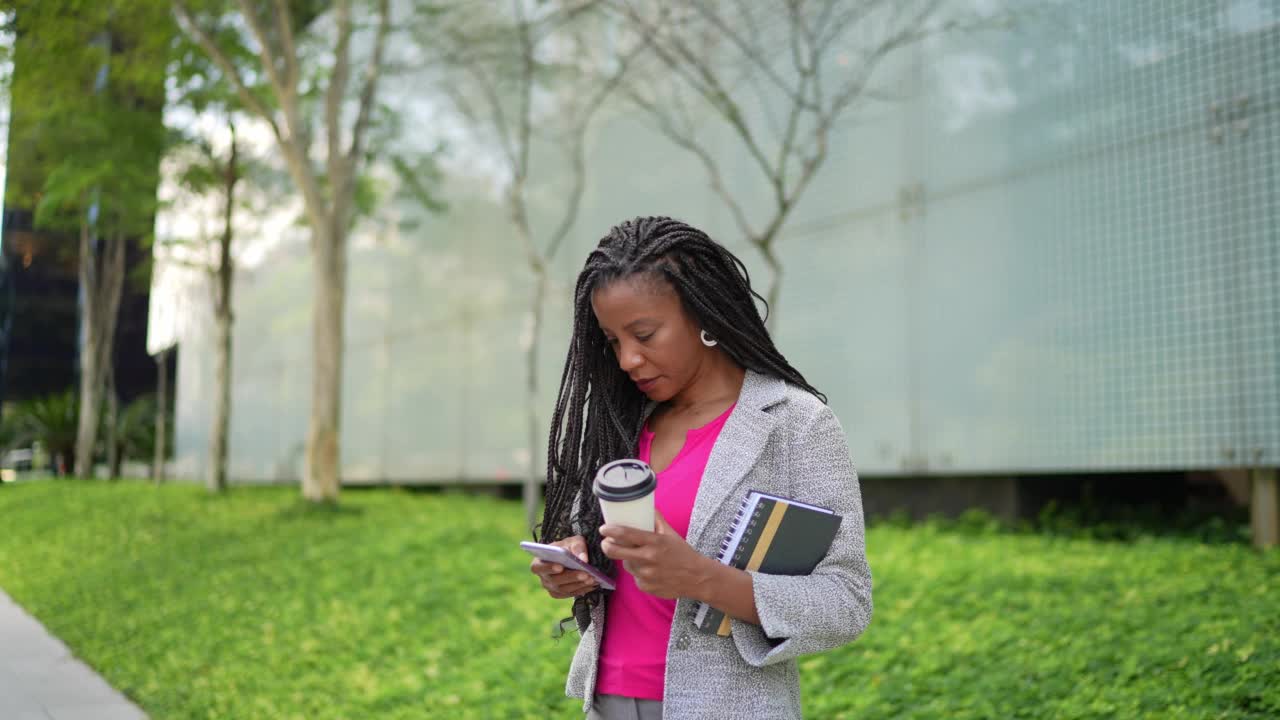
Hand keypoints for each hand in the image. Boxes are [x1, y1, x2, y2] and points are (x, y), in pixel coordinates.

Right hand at [529, 535, 598, 599]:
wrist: (570, 557)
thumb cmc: (568, 547)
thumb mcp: (573, 541)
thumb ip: (577, 547)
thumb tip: (583, 559)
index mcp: (538, 562)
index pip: (538, 567)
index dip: (548, 568)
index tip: (560, 567)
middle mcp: (543, 577)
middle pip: (554, 580)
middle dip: (571, 577)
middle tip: (585, 574)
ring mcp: (551, 587)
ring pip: (563, 589)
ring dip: (578, 584)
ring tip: (592, 578)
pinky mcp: (560, 594)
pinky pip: (570, 593)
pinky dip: (582, 589)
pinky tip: (592, 584)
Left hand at [600, 512, 716, 599]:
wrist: (696, 578)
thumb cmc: (683, 553)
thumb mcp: (671, 533)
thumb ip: (656, 520)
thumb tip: (646, 506)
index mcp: (654, 542)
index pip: (625, 534)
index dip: (610, 530)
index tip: (604, 528)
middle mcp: (648, 558)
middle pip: (615, 552)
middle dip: (606, 546)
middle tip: (606, 542)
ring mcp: (646, 575)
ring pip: (626, 564)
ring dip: (628, 559)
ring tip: (640, 556)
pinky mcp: (645, 587)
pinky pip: (635, 577)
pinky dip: (638, 572)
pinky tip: (650, 570)